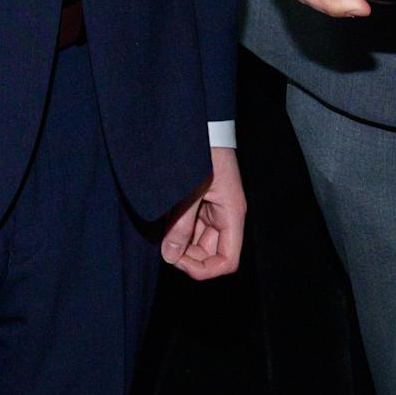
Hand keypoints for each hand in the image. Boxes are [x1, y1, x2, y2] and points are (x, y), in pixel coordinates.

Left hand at [161, 148, 246, 280]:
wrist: (201, 125)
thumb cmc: (202, 152)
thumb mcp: (189, 190)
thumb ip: (181, 225)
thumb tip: (171, 256)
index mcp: (232, 215)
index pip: (227, 261)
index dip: (203, 270)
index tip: (178, 261)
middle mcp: (226, 216)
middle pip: (211, 255)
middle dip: (188, 257)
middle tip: (165, 248)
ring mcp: (214, 211)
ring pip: (199, 243)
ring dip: (181, 244)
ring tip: (164, 231)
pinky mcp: (202, 204)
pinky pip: (193, 228)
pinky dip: (178, 231)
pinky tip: (165, 222)